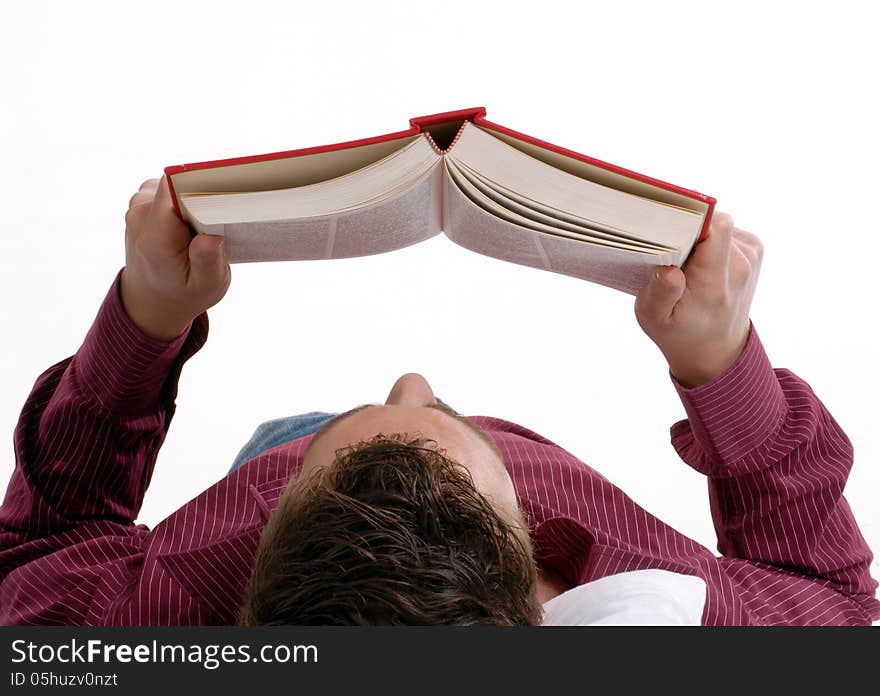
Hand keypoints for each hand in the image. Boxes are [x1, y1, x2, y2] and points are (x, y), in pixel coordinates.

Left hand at [120, 177, 230, 340]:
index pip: (175, 187)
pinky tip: (193, 224)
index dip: (203, 184)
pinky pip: (169, 188)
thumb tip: (211, 235)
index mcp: (155, 237)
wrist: (150, 301)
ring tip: (204, 228)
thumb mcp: (206, 286)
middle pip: (179, 182)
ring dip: (195, 200)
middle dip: (204, 196)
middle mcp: (140, 215)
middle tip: (220, 223)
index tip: (225, 197)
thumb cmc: (183, 293)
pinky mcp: (142, 202)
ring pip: (176, 183)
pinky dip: (185, 201)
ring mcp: (137, 206)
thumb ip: (207, 260)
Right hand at [634, 211, 762, 387]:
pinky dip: (710, 241)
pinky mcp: (753, 251)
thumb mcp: (654, 319)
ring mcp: (751, 257)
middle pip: (713, 221)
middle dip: (689, 230)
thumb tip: (669, 268)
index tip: (670, 229)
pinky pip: (726, 231)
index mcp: (714, 281)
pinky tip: (701, 263)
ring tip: (687, 265)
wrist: (715, 350)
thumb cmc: (679, 332)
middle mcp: (740, 265)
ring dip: (699, 238)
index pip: (715, 226)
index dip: (690, 219)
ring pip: (718, 224)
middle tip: (672, 255)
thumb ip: (660, 293)